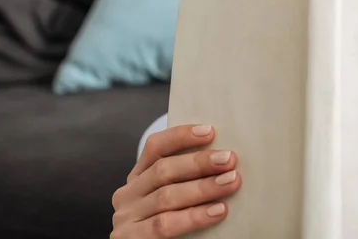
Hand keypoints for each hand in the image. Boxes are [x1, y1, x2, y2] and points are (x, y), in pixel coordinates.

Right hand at [111, 124, 240, 237]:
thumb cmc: (169, 222)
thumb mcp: (171, 198)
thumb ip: (185, 180)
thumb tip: (223, 160)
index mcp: (137, 177)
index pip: (155, 147)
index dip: (181, 136)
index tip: (209, 131)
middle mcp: (128, 194)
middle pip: (163, 170)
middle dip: (199, 162)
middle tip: (229, 159)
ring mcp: (126, 218)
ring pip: (166, 196)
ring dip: (203, 188)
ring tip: (231, 182)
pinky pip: (165, 225)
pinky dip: (194, 216)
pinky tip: (217, 210)